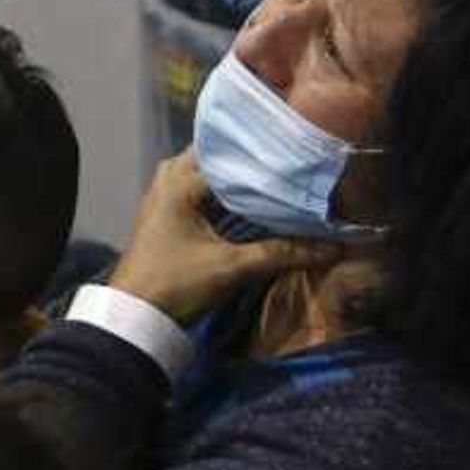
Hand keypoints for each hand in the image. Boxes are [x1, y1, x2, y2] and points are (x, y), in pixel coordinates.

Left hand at [107, 152, 345, 328]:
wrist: (137, 315)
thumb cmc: (179, 283)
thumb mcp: (233, 266)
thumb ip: (282, 252)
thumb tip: (333, 247)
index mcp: (179, 184)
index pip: (226, 156)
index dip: (260, 156)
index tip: (293, 154)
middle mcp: (167, 183)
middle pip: (210, 158)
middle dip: (243, 160)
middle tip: (281, 161)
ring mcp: (161, 200)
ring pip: (199, 174)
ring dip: (228, 176)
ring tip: (266, 175)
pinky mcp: (164, 217)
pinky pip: (193, 191)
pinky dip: (216, 191)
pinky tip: (242, 199)